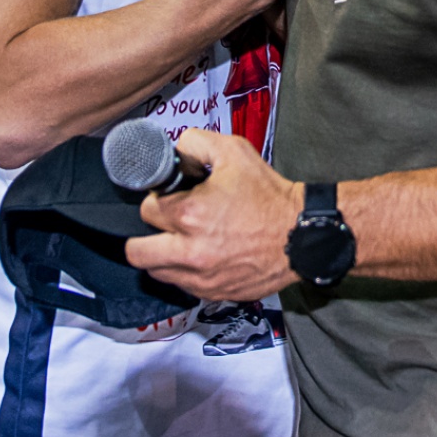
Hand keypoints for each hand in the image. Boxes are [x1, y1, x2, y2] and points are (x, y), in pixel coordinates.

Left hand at [124, 129, 302, 300]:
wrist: (300, 233)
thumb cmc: (269, 195)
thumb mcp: (234, 150)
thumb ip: (195, 143)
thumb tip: (174, 153)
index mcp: (190, 214)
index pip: (146, 209)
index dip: (158, 200)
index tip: (170, 199)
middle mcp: (190, 251)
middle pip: (136, 250)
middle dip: (147, 233)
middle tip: (166, 224)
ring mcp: (200, 277)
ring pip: (155, 271)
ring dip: (161, 256)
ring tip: (181, 241)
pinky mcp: (213, 293)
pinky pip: (181, 286)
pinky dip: (184, 272)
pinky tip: (201, 256)